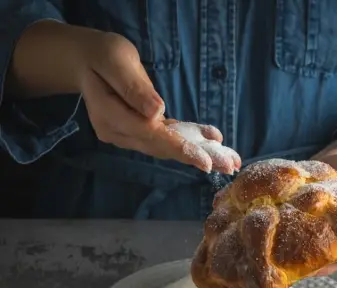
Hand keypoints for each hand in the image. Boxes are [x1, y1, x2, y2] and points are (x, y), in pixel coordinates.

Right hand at [78, 31, 239, 172]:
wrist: (88, 61)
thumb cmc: (102, 55)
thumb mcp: (116, 61)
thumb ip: (133, 87)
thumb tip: (157, 112)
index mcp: (109, 115)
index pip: (149, 135)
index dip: (179, 147)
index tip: (205, 162)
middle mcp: (118, 132)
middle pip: (162, 148)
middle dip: (198, 156)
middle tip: (230, 165)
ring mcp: (127, 135)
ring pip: (167, 147)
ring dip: (199, 152)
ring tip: (230, 159)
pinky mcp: (139, 131)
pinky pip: (167, 138)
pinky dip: (190, 140)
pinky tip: (213, 140)